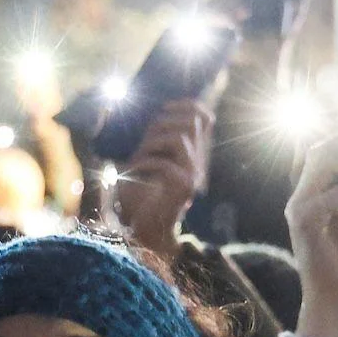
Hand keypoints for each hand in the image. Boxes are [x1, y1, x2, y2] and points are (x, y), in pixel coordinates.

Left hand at [114, 100, 211, 259]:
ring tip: (136, 158)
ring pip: (178, 139)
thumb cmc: (137, 197)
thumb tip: (140, 111)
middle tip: (144, 139)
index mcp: (190, 156)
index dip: (187, 105)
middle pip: (191, 122)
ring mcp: (192, 176)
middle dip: (162, 123)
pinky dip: (144, 163)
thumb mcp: (142, 159)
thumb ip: (149, 139)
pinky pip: (165, 164)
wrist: (141, 231)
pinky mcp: (184, 188)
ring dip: (151, 143)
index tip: (165, 107)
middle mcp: (197, 164)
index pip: (204, 119)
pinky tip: (133, 172)